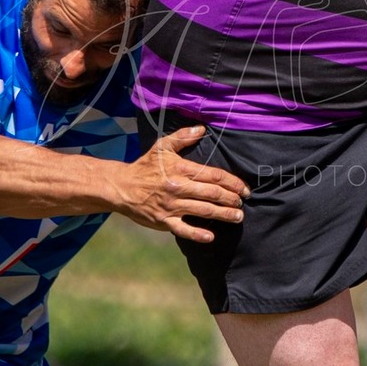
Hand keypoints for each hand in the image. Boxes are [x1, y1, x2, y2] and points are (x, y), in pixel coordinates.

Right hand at [114, 126, 248, 242]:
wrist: (122, 186)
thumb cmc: (145, 167)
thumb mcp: (162, 147)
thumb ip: (183, 137)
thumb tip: (202, 129)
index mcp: (180, 168)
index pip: (213, 175)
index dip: (232, 182)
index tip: (244, 188)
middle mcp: (178, 187)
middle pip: (212, 193)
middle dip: (231, 199)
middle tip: (242, 203)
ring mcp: (171, 205)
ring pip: (203, 210)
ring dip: (223, 215)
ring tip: (237, 217)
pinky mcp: (163, 221)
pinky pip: (183, 230)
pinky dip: (197, 234)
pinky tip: (210, 236)